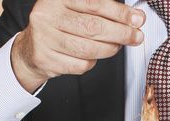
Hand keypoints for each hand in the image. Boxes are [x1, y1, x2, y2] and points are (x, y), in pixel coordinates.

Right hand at [11, 0, 145, 92]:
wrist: (31, 48)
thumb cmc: (61, 26)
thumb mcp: (76, 9)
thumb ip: (102, 10)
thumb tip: (134, 18)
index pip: (94, 3)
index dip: (120, 13)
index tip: (138, 19)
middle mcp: (47, 15)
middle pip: (93, 27)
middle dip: (121, 33)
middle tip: (136, 36)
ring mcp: (44, 38)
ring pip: (88, 48)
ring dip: (110, 49)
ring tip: (116, 46)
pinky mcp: (45, 58)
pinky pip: (80, 65)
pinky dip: (92, 62)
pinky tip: (92, 56)